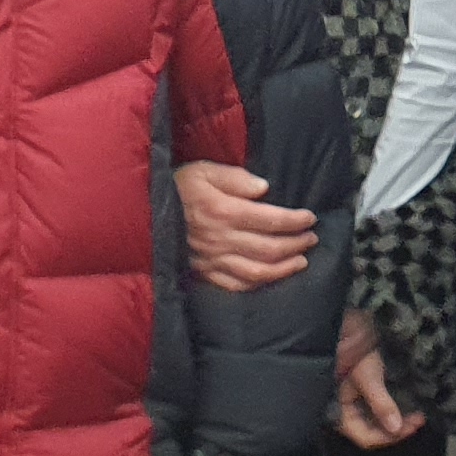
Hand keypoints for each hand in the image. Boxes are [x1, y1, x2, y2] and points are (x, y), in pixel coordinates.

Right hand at [177, 161, 316, 290]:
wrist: (143, 212)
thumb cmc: (177, 187)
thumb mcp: (203, 170)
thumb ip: (235, 177)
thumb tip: (264, 187)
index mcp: (223, 211)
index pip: (270, 219)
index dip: (295, 220)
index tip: (310, 218)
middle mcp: (220, 239)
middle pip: (269, 248)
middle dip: (296, 244)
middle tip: (312, 239)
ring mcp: (212, 260)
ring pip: (257, 271)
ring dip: (284, 268)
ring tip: (302, 261)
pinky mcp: (204, 273)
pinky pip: (236, 284)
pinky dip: (259, 283)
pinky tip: (272, 277)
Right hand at [332, 310, 424, 449]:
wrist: (353, 323)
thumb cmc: (354, 349)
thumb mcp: (368, 377)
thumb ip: (381, 404)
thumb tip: (396, 429)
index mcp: (339, 410)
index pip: (365, 437)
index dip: (389, 437)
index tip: (412, 427)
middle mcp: (347, 410)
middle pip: (373, 431)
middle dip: (397, 428)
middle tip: (419, 419)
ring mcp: (356, 401)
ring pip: (378, 421)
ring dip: (398, 419)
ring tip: (418, 414)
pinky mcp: (365, 390)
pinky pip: (380, 407)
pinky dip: (395, 408)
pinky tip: (409, 404)